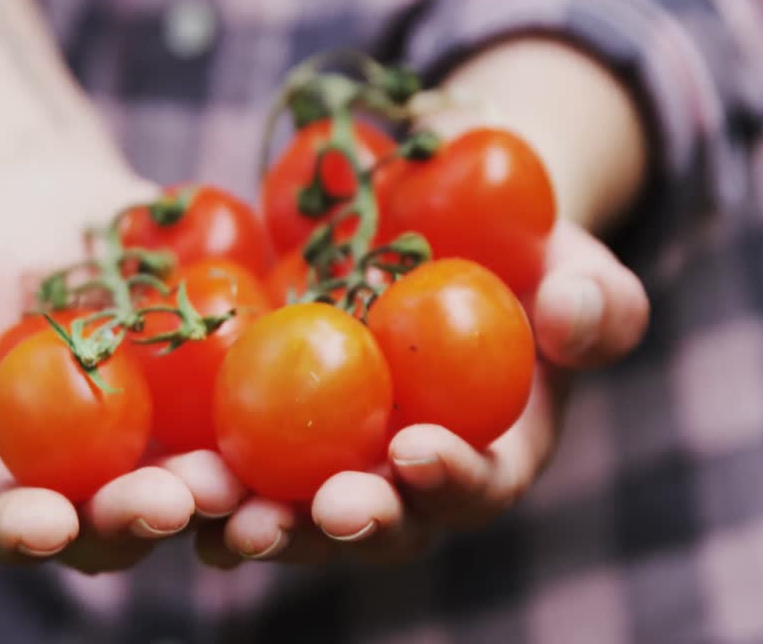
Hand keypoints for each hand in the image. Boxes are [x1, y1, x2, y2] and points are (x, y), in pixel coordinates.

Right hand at [0, 142, 247, 572]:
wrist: (67, 202)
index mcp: (1, 466)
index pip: (2, 516)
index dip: (20, 530)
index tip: (46, 523)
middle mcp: (79, 476)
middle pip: (101, 523)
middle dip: (131, 520)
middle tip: (166, 504)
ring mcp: (148, 449)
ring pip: (177, 494)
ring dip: (204, 499)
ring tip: (228, 480)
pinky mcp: (207, 412)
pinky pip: (235, 433)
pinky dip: (256, 440)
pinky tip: (283, 426)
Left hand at [195, 221, 648, 565]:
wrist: (445, 240)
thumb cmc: (527, 261)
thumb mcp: (578, 269)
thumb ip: (598, 303)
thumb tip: (570, 315)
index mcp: (490, 457)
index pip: (479, 484)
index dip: (452, 477)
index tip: (416, 449)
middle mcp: (406, 481)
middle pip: (379, 522)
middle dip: (348, 522)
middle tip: (321, 509)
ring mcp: (336, 463)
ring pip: (295, 512)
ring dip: (258, 520)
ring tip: (219, 513)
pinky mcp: (274, 434)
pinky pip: (237, 466)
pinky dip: (205, 476)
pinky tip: (165, 474)